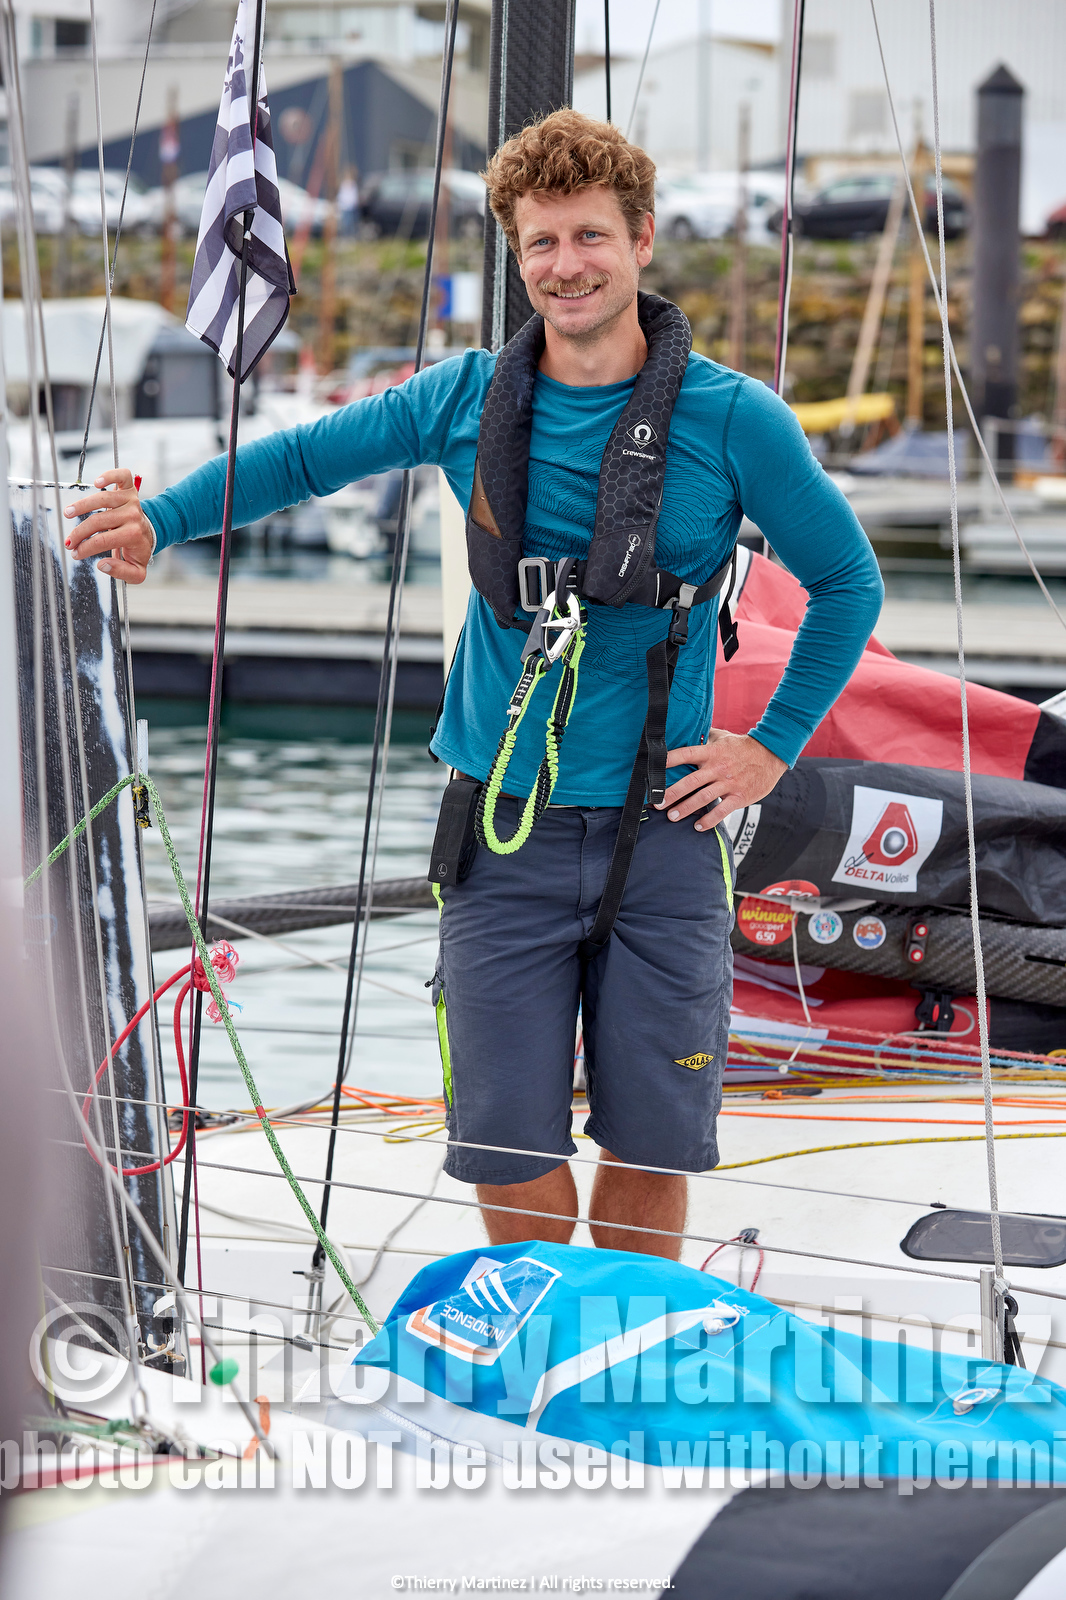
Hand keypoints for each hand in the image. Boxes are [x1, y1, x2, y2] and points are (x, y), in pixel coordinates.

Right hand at [64, 467, 154, 583]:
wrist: (150, 533)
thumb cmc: (138, 550)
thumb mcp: (136, 571)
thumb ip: (121, 572)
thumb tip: (102, 564)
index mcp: (134, 535)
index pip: (103, 540)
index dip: (85, 548)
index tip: (75, 553)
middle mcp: (133, 516)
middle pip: (99, 521)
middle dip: (79, 533)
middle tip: (69, 542)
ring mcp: (131, 501)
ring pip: (103, 499)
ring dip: (82, 506)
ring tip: (68, 513)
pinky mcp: (130, 489)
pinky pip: (122, 476)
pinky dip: (110, 476)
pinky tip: (97, 483)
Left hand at [655, 730, 787, 831]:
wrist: (772, 755)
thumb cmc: (743, 746)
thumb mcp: (723, 737)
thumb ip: (704, 737)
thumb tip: (685, 731)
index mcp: (712, 752)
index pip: (686, 754)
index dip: (668, 760)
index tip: (652, 769)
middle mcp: (718, 767)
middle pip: (691, 781)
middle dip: (672, 793)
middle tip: (657, 803)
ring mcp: (729, 783)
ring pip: (704, 797)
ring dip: (686, 808)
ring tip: (672, 817)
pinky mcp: (740, 796)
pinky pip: (723, 810)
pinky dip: (709, 820)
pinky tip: (698, 826)